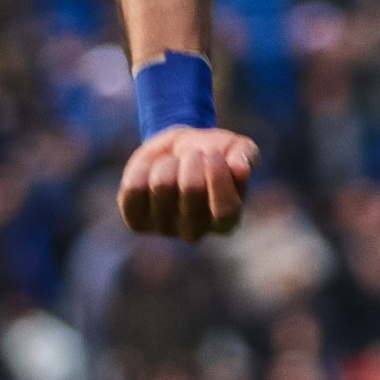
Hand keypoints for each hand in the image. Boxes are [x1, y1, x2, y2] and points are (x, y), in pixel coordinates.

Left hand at [117, 126, 259, 242]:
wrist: (178, 150)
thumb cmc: (214, 152)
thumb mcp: (235, 147)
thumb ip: (245, 156)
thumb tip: (239, 168)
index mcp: (226, 221)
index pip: (225, 210)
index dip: (219, 176)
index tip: (215, 153)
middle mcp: (195, 232)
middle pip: (192, 189)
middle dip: (193, 158)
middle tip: (194, 154)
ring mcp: (164, 229)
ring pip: (162, 184)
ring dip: (170, 161)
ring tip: (175, 162)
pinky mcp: (136, 221)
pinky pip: (134, 188)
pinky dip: (145, 167)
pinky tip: (154, 169)